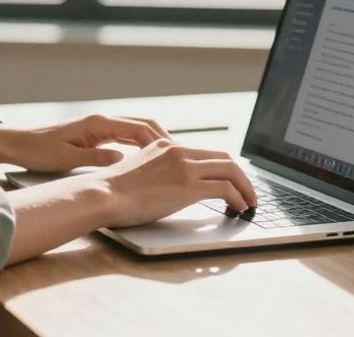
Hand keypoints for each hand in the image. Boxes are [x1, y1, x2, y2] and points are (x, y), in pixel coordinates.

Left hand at [0, 114, 170, 172]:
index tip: (177, 156)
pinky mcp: (93, 134)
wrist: (14, 142)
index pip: (139, 129)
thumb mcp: (66, 158)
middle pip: (143, 125)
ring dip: (154, 141)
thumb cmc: (36, 150)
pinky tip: (147, 159)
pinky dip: (140, 144)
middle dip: (164, 139)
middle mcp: (101, 121)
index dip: (160, 143)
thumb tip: (124, 160)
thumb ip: (96, 158)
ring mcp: (98, 126)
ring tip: (172, 159)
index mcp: (98, 123)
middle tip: (184, 157)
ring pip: (135, 130)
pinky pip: (124, 136)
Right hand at [89, 140, 258, 227]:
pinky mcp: (188, 186)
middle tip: (247, 192)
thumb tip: (170, 187)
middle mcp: (179, 151)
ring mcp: (185, 167)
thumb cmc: (113, 191)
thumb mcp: (138, 170)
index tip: (231, 181)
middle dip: (240, 176)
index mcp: (166, 145)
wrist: (104, 195)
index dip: (224, 167)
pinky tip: (239, 208)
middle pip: (224, 158)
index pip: (206, 152)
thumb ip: (158, 171)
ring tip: (249, 202)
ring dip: (245, 188)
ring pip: (230, 170)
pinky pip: (225, 188)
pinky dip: (238, 198)